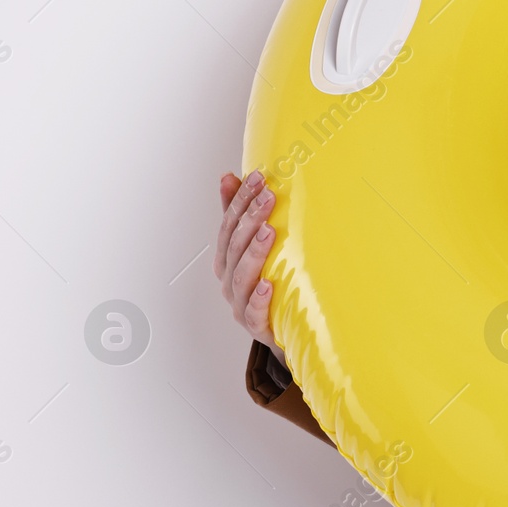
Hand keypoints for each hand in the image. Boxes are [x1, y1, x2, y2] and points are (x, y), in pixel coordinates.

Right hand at [214, 169, 284, 366]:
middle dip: (250, 218)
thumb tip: (228, 176)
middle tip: (268, 196)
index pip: (229, 225)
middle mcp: (229, 279)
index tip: (258, 177)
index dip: (240, 200)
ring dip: (254, 252)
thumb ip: (238, 214)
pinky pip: (254, 313)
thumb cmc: (263, 284)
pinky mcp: (256, 326)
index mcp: (226, 259)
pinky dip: (259, 299)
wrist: (281, 330)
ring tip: (268, 231)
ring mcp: (240, 303)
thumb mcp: (251, 248)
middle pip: (234, 246)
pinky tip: (267, 285)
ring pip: (242, 276)